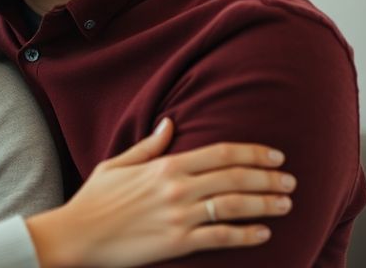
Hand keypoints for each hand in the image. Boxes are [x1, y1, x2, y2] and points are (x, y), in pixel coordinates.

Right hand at [26, 118, 294, 266]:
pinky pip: (221, 237)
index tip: (275, 156)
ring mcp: (178, 216)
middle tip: (290, 181)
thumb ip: (149, 146)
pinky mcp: (177, 243)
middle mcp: (176, 188)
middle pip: (235, 177)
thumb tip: (170, 123)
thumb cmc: (93, 200)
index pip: (221, 153)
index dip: (253, 153)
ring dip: (265, 204)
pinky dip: (247, 234)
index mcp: (164, 166)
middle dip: (268, 178)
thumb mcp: (116, 164)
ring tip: (285, 204)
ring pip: (234, 206)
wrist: (75, 235)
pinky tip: (263, 233)